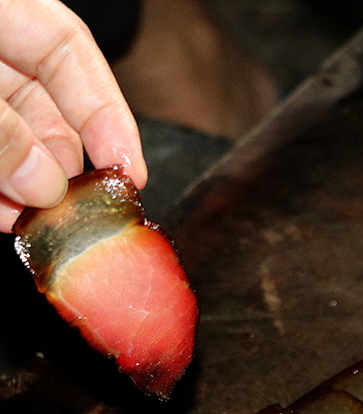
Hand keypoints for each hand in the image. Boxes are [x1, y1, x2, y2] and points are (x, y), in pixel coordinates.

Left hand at [0, 0, 146, 233]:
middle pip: (43, 104)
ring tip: (38, 222)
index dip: (107, 113)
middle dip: (62, 163)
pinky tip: (3, 214)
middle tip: (77, 207)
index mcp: (1, 7)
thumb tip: (45, 185)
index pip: (69, 51)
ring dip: (26, 186)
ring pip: (11, 137)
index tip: (130, 171)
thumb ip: (0, 129)